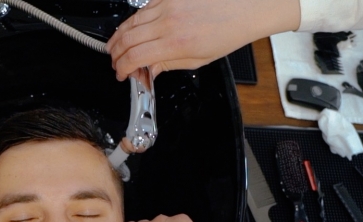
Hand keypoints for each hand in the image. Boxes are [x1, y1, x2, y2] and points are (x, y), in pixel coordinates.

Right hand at [106, 0, 300, 80]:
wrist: (246, 7)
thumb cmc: (229, 31)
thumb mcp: (198, 60)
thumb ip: (169, 65)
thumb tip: (150, 70)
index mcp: (175, 43)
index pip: (134, 57)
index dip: (122, 68)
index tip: (121, 74)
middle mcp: (167, 22)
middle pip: (126, 38)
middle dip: (115, 53)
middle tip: (116, 62)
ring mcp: (166, 5)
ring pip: (130, 22)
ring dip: (119, 37)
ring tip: (117, 47)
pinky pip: (142, 9)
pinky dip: (133, 22)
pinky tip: (133, 30)